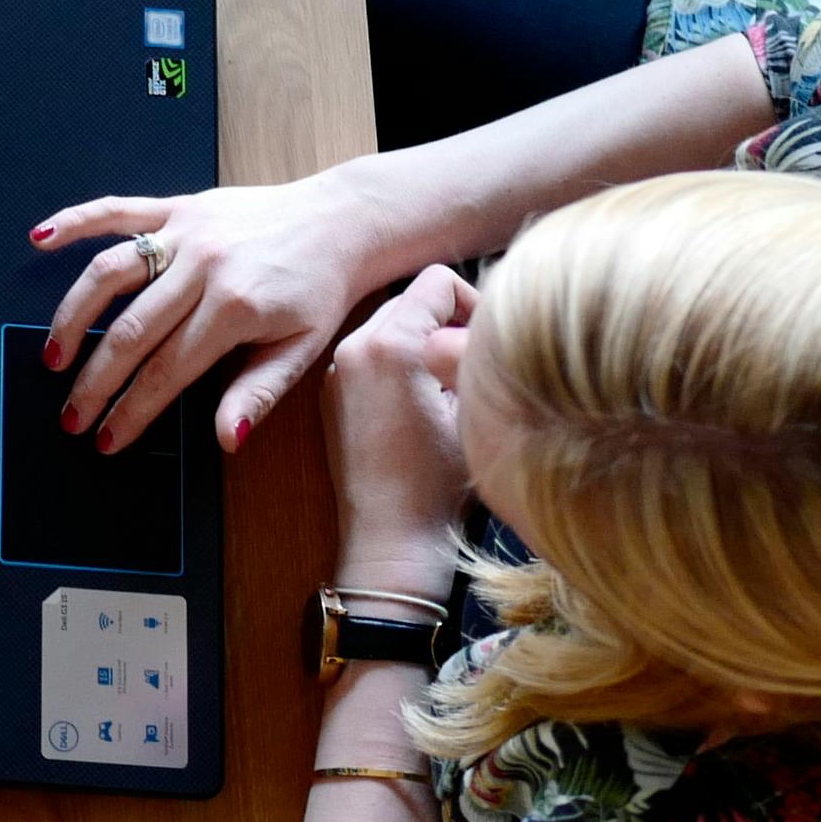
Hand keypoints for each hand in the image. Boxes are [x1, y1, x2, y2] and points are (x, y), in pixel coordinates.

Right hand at [29, 167, 416, 456]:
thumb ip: (258, 394)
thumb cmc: (322, 289)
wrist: (341, 220)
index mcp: (234, 308)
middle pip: (129, 331)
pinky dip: (76, 221)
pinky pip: (118, 211)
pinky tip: (41, 239)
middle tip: (70, 416)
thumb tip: (225, 440)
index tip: (106, 439)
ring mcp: (185, 232)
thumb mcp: (303, 350)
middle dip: (94, 381)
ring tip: (52, 357)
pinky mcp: (179, 207)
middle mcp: (203, 266)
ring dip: (72, 316)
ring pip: (110, 273)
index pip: (166, 371)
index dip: (131, 411)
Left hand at [326, 267, 481, 578]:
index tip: (487, 341)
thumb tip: (480, 329)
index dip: (473, 303)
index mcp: (391, 343)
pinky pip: (371, 356)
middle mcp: (354, 347)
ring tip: (448, 389)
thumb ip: (472, 355)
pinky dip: (398, 364)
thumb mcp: (474, 409)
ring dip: (421, 342)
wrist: (392, 540)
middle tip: (473, 365)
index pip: (437, 281)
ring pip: (389, 326)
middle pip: (410, 299)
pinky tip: (420, 406)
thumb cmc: (440, 483)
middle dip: (446, 322)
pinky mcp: (332, 395)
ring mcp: (338, 371)